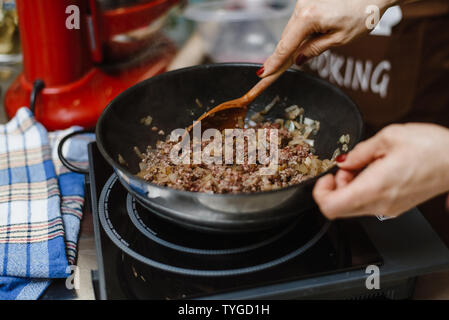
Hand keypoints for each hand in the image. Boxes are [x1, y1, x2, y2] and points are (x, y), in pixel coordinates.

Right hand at [258, 0, 397, 76]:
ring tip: (305, 52)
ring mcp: (304, 1)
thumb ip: (315, 49)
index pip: (286, 46)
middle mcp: (302, 6)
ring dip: (294, 43)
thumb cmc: (364, 12)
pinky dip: (301, 32)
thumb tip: (298, 59)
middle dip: (282, 55)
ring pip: (292, 29)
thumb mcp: (340, 38)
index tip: (263, 74)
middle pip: (286, 38)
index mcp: (308, 17)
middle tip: (270, 74)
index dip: (274, 63)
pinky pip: (299, 20)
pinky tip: (312, 36)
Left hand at [313, 123, 448, 218]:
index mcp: (374, 187)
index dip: (320, 192)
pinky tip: (374, 170)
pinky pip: (367, 204)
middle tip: (347, 166)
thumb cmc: (432, 148)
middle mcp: (380, 204)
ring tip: (364, 164)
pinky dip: (361, 189)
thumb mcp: (389, 137)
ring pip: (352, 206)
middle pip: (338, 208)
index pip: (331, 206)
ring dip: (348, 186)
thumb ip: (359, 152)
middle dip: (335, 186)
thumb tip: (343, 161)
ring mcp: (388, 209)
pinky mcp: (395, 207)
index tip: (326, 176)